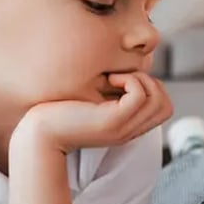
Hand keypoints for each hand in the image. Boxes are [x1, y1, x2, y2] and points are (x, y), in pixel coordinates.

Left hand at [13, 73, 171, 153]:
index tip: (124, 81)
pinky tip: (108, 80)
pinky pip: (139, 96)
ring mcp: (123, 129)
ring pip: (158, 99)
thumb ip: (112, 92)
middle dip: (151, 84)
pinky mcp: (113, 123)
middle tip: (121, 79)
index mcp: (128, 127)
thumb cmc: (58, 113)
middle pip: (166, 106)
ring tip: (114, 78)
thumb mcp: (92, 100)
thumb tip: (128, 68)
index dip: (152, 88)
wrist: (37, 135)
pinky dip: (129, 80)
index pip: (164, 108)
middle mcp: (130, 131)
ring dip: (141, 80)